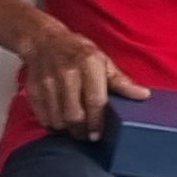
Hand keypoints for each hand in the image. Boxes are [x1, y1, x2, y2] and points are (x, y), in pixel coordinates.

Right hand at [16, 18, 141, 136]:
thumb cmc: (78, 52)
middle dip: (81, 131)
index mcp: (88, 65)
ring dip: (66, 129)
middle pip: (74, 115)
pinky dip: (51, 124)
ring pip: (57, 119)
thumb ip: (121, 81)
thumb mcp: (103, 61)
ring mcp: (47, 83)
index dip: (97, 122)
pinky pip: (42, 116)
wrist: (43, 41)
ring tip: (73, 129)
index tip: (97, 135)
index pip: (95, 101)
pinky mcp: (33, 91)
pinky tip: (59, 122)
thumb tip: (143, 95)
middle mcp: (66, 74)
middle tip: (86, 135)